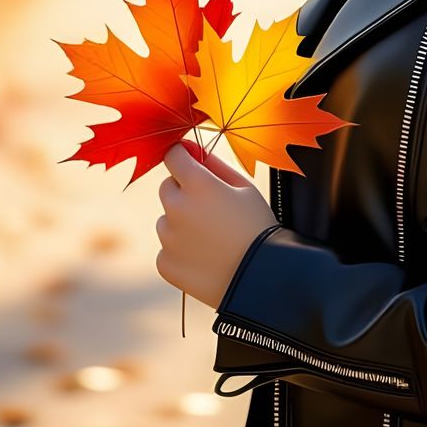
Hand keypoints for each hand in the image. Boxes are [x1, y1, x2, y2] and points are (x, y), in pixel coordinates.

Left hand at [155, 140, 278, 309]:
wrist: (261, 279)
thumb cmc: (257, 227)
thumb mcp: (244, 188)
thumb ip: (214, 163)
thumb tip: (189, 147)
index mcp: (197, 184)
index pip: (173, 156)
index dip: (183, 159)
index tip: (191, 166)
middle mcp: (177, 207)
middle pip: (167, 188)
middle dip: (183, 192)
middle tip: (211, 210)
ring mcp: (168, 237)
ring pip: (166, 220)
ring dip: (182, 224)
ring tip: (212, 240)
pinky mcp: (165, 263)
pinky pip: (167, 249)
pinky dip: (181, 252)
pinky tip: (206, 259)